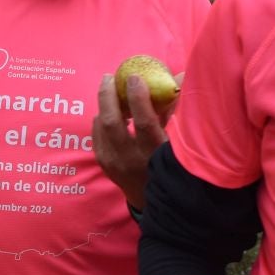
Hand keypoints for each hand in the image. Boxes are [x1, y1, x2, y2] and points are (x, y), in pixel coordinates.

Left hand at [93, 69, 174, 209]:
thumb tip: (177, 77)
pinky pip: (96, 134)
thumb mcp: (177, 141)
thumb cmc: (170, 163)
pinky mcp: (104, 164)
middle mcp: (132, 159)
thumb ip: (175, 110)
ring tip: (108, 89)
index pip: (143, 122)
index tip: (135, 77)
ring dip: (103, 105)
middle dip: (108, 96)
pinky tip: (106, 110)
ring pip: (101, 127)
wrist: (152, 198)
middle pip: (112, 122)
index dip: (138, 98)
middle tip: (110, 77)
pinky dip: (100, 119)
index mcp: (155, 153)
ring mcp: (114, 163)